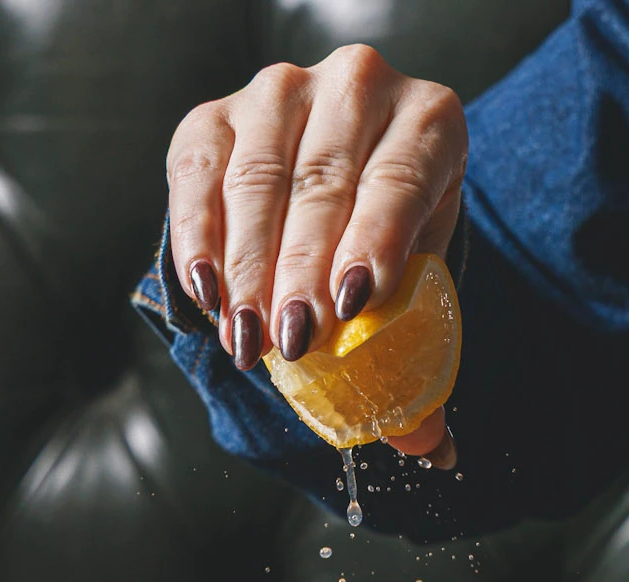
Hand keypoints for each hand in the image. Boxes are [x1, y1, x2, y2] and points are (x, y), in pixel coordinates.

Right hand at [167, 44, 465, 464]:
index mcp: (427, 120)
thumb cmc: (386, 235)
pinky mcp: (217, 114)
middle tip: (292, 343)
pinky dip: (198, 234)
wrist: (343, 176)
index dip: (374, 241)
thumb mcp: (416, 280)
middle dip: (302, 272)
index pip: (398, 179)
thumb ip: (420, 355)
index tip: (350, 304)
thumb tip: (430, 448)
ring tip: (247, 338)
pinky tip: (207, 292)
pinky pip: (199, 172)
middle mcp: (357, 86)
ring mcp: (281, 92)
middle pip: (323, 185)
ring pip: (258, 180)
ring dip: (248, 268)